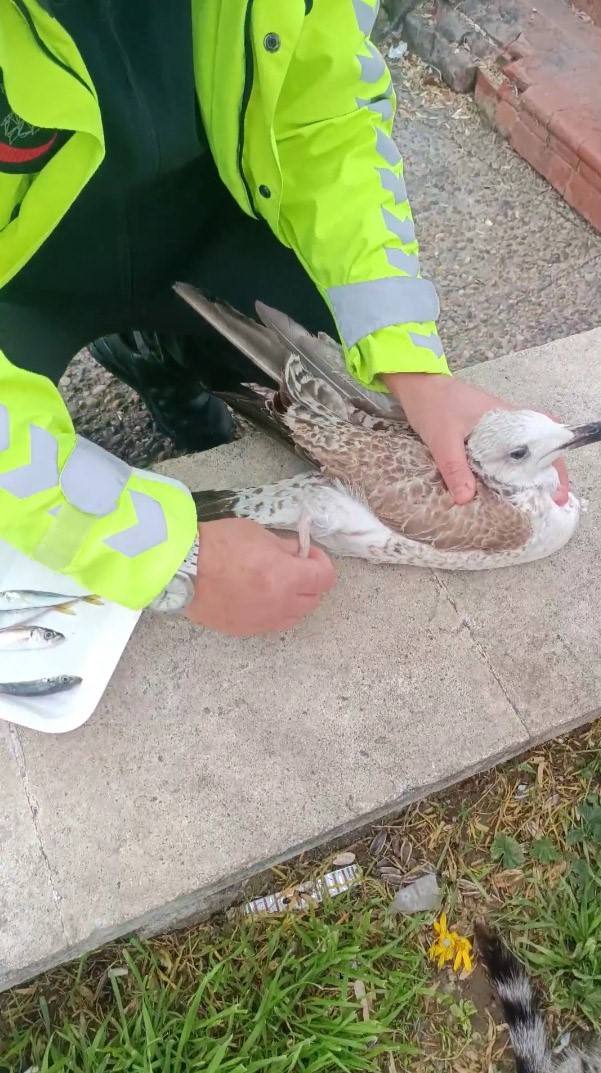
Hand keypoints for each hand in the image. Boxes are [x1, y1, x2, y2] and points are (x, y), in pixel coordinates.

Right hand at [185, 518, 335, 635]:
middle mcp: (279, 604)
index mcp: (285, 577)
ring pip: (295, 616)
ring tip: (277, 584)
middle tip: (295, 567)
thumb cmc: (217, 544)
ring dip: (294, 600)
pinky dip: (274, 611)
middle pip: (313, 600)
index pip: (325, 579)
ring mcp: (262, 621)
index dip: (322, 564)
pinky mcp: (245, 630)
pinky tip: (259, 596)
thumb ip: (284, 546)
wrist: (181, 569)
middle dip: (310, 582)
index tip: (309, 555)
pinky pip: (272, 624)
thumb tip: (298, 554)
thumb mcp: (257, 533)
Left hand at [383, 373, 568, 506]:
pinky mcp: (483, 432)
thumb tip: (466, 498)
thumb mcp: (442, 439)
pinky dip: (506, 469)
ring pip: (520, 452)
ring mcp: (496, 427)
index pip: (545, 439)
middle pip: (537, 450)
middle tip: (545, 503)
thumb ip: (454, 467)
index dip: (555, 465)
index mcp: (507, 419)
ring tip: (526, 501)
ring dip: (525, 474)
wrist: (417, 385)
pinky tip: (499, 486)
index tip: (557, 491)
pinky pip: (502, 453)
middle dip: (544, 476)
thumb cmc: (433, 405)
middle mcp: (507, 422)